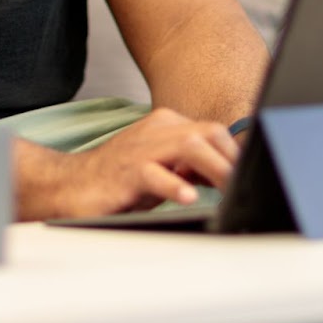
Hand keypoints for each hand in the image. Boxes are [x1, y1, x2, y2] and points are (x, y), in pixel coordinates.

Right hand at [14, 107, 239, 220]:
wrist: (70, 185)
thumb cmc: (119, 180)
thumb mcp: (164, 170)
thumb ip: (193, 167)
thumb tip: (230, 174)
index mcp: (168, 126)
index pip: (213, 132)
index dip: (236, 154)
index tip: (252, 175)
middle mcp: (157, 131)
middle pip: (206, 134)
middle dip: (231, 160)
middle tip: (246, 186)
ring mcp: (141, 148)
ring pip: (188, 147)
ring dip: (214, 169)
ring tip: (230, 190)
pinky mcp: (126, 171)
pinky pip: (154, 173)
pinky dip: (173, 185)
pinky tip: (187, 197)